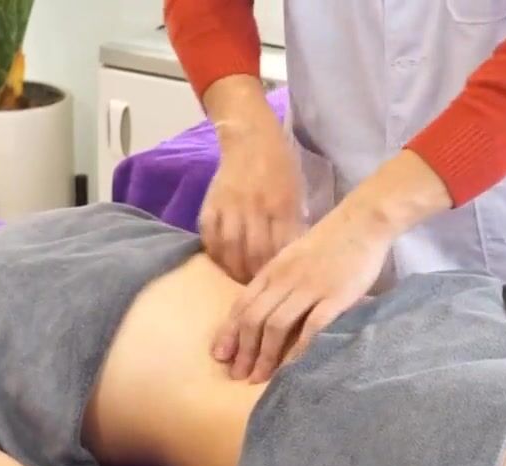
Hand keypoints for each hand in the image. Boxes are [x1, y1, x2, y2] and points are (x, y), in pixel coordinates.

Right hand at [199, 119, 302, 282]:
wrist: (252, 138)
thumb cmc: (281, 167)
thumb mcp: (296, 193)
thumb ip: (293, 224)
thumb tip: (291, 258)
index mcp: (281, 205)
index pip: (278, 249)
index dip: (276, 272)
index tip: (277, 285)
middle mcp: (255, 207)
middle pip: (254, 253)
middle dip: (255, 276)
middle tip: (257, 288)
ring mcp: (230, 205)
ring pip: (230, 248)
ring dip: (234, 269)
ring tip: (238, 280)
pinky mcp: (211, 203)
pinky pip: (209, 235)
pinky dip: (214, 253)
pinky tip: (221, 262)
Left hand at [212, 203, 393, 382]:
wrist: (362, 221)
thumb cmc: (329, 241)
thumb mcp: (292, 256)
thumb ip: (277, 279)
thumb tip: (263, 308)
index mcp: (272, 270)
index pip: (242, 305)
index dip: (229, 333)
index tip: (220, 356)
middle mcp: (284, 280)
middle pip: (254, 319)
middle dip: (243, 351)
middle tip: (237, 375)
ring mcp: (309, 288)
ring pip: (276, 326)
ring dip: (264, 356)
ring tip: (259, 378)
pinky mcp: (334, 297)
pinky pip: (311, 327)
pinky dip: (298, 349)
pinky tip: (291, 368)